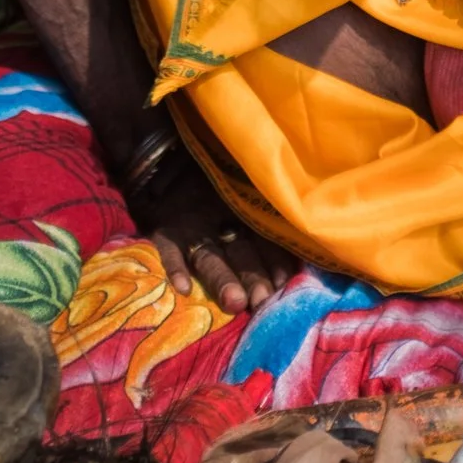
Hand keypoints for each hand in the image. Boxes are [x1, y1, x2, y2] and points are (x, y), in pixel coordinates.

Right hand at [134, 153, 295, 312]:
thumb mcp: (243, 189)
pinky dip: (175, 267)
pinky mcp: (165, 231)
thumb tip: (297, 251)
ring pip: (210, 256)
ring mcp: (192, 228)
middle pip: (240, 251)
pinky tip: (183, 288)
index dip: (275, 260)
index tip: (283, 282)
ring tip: (234, 301)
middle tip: (262, 300)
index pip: (264, 238)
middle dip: (252, 275)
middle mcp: (221, 221)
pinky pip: (168, 250)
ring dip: (222, 278)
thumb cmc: (215, 180)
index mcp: (244, 211)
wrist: (167, 161)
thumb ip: (264, 216)